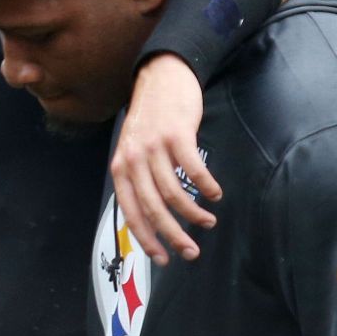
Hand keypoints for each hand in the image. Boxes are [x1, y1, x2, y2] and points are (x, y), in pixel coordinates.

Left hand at [109, 53, 220, 265]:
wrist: (162, 77)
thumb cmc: (151, 120)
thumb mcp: (134, 149)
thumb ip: (139, 179)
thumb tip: (152, 218)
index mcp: (121, 166)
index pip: (130, 211)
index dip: (147, 238)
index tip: (163, 259)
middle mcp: (133, 158)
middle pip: (153, 207)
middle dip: (173, 235)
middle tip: (191, 251)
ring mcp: (154, 145)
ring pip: (174, 192)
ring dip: (194, 213)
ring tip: (208, 221)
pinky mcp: (176, 134)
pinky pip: (193, 169)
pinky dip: (206, 186)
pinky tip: (215, 194)